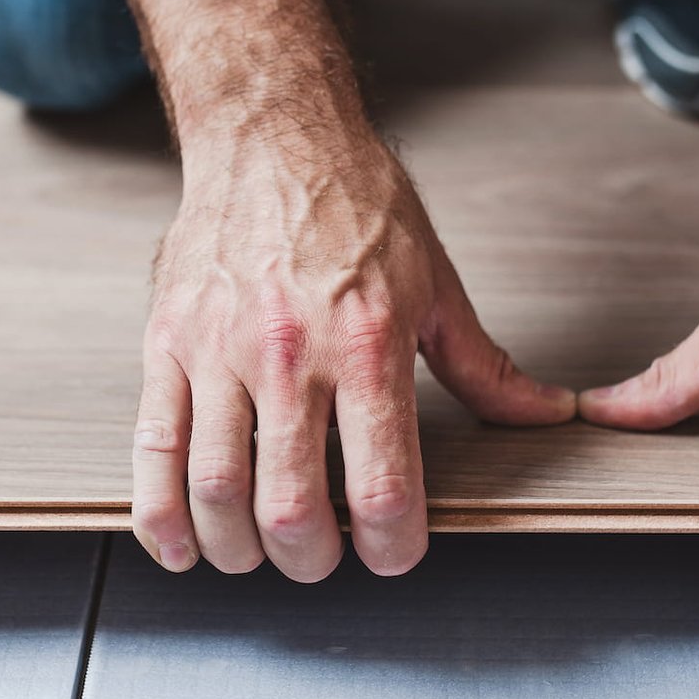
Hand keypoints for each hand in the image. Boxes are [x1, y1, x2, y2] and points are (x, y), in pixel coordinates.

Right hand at [130, 131, 576, 580]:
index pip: (380, 487)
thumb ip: (483, 367)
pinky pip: (152, 449)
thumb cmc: (352, 203)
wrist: (272, 137)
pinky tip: (182, 543)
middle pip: (289, 508)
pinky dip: (161, 515)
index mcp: (366, 343)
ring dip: (239, 550)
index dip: (391, 547)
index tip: (393, 553)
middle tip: (323, 558)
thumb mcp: (435, 284)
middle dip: (312, 560)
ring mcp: (218, 351)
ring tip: (259, 553)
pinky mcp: (167, 344)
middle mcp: (289, 353)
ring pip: (216, 491)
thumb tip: (546, 414)